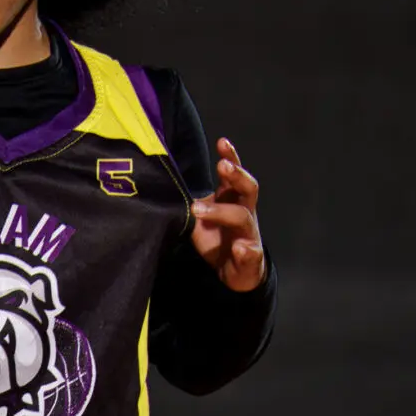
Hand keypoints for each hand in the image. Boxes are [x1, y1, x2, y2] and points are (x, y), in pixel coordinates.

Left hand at [190, 138, 265, 292]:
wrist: (233, 273)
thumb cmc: (218, 240)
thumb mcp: (202, 218)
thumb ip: (192, 203)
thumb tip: (165, 187)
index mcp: (232, 200)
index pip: (234, 175)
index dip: (231, 157)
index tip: (222, 142)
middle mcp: (245, 212)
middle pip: (248, 188)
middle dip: (236, 176)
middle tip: (222, 166)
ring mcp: (249, 234)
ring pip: (243, 218)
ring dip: (223, 212)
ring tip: (200, 210)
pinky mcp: (250, 257)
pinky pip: (250, 253)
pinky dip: (245, 250)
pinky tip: (238, 248)